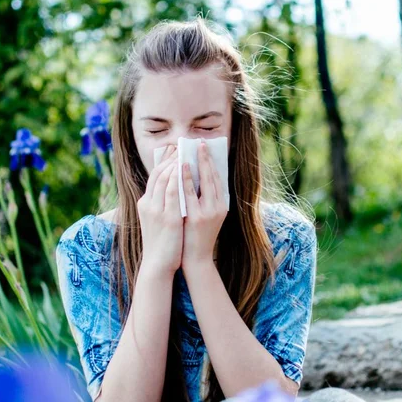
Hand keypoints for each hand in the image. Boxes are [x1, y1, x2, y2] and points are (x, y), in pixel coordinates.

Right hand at [137, 145, 183, 275]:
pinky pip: (173, 192)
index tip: (173, 149)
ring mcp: (156, 210)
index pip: (154, 176)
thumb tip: (173, 189)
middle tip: (182, 144)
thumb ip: (161, 204)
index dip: (163, 161)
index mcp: (145, 203)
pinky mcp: (167, 217)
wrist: (158, 264)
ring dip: (175, 163)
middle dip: (170, 157)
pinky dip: (177, 177)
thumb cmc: (161, 243)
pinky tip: (185, 168)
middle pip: (158, 173)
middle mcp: (148, 203)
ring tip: (185, 151)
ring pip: (164, 179)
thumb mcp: (156, 220)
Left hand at [181, 141, 227, 271]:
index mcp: (222, 206)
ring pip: (203, 182)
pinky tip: (179, 167)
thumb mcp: (206, 215)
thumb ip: (204, 198)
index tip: (204, 147)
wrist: (195, 259)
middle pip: (212, 176)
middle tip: (199, 142)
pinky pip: (189, 193)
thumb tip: (198, 177)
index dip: (211, 161)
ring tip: (190, 149)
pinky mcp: (196, 218)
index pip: (217, 178)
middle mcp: (218, 207)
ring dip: (196, 164)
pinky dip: (184, 178)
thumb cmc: (196, 236)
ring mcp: (207, 213)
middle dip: (206, 158)